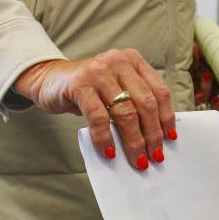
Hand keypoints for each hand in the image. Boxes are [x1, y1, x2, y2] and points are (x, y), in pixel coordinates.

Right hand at [13, 49, 176, 169]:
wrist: (49, 80)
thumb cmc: (86, 90)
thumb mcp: (113, 89)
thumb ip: (133, 102)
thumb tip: (154, 136)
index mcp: (133, 61)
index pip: (159, 91)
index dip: (166, 117)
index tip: (169, 139)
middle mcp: (118, 62)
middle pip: (145, 103)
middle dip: (152, 134)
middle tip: (154, 156)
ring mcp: (99, 72)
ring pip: (125, 112)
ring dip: (133, 141)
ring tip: (137, 159)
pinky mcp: (80, 85)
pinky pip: (99, 117)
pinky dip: (105, 138)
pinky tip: (109, 151)